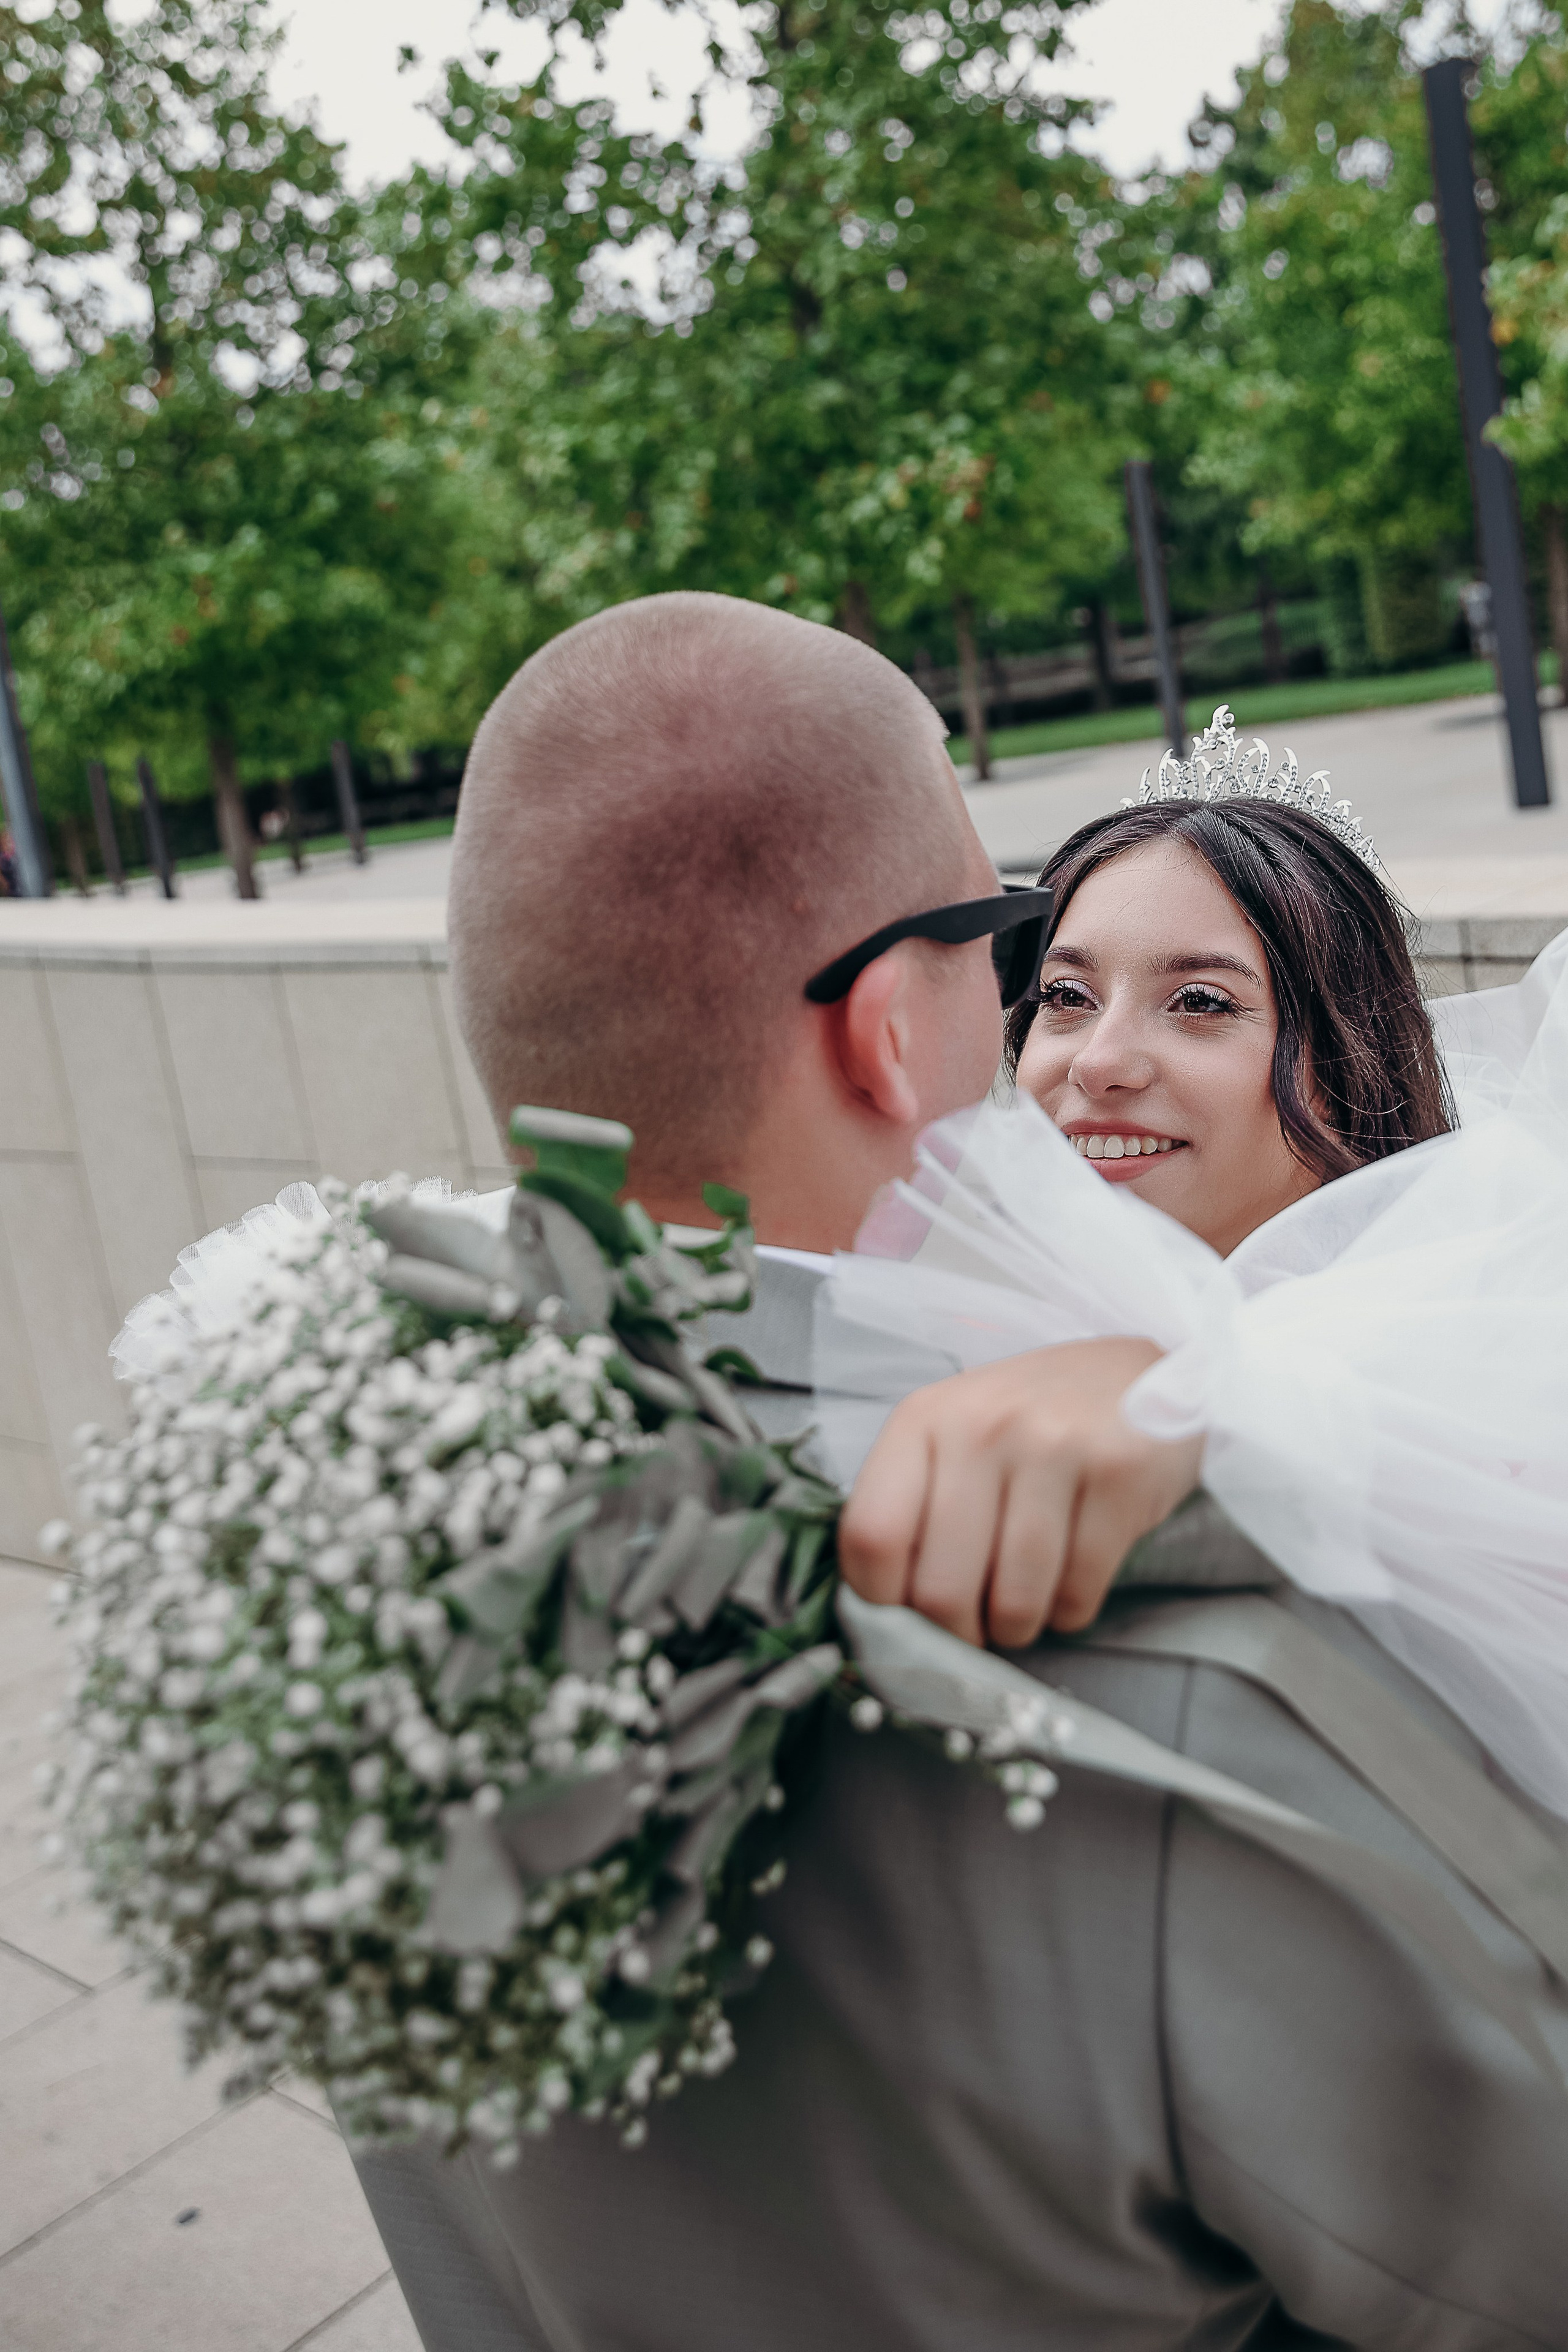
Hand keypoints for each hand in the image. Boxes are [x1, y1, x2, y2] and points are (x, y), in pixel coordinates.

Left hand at [837, 1338, 1201, 1650]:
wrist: (1135, 1376)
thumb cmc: (1030, 1421)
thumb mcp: (951, 1437)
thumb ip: (911, 1507)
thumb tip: (889, 1611)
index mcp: (923, 1420)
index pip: (870, 1535)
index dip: (881, 1599)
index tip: (906, 1613)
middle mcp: (982, 1427)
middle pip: (940, 1588)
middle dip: (957, 1633)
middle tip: (974, 1626)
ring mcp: (1054, 1448)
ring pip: (1014, 1601)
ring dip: (1016, 1627)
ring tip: (1021, 1607)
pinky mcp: (1120, 1476)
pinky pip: (1078, 1592)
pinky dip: (1069, 1611)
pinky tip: (1068, 1583)